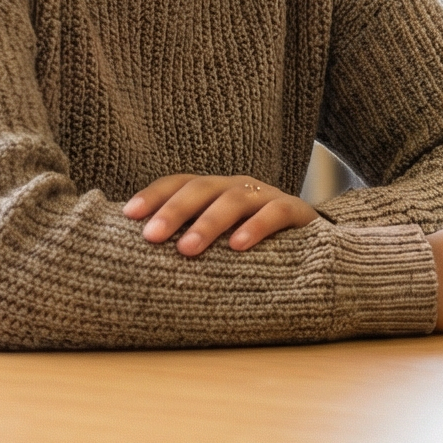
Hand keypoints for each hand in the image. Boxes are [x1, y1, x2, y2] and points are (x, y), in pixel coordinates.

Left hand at [123, 174, 318, 255]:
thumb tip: (137, 260)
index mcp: (214, 190)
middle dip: (173, 211)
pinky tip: (238, 246)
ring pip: (233, 200)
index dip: (154, 195)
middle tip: (151, 237)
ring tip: (187, 249)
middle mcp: (237, 186)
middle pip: (201, 188)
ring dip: (208, 222)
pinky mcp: (296, 211)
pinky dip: (256, 227)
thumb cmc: (254, 246)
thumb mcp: (219, 239)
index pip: (179, 183)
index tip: (128, 215)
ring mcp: (266, 196)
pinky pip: (274, 213)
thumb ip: (188, 239)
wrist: (314, 243)